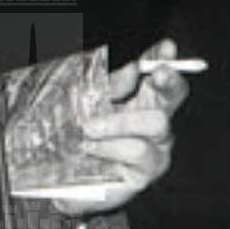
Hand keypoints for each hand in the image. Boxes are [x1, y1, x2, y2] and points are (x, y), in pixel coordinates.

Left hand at [68, 37, 190, 210]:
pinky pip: (138, 150)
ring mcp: (154, 149)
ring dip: (119, 121)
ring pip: (156, 123)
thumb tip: (134, 69)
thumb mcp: (84, 102)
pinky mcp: (145, 174)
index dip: (165, 59)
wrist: (55, 181)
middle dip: (168, 81)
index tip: (167, 48)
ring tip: (87, 129)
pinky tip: (90, 148)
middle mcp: (154, 124)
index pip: (158, 74)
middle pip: (174, 95)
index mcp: (141, 101)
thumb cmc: (72, 136)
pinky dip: (110, 145)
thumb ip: (109, 85)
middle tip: (157, 74)